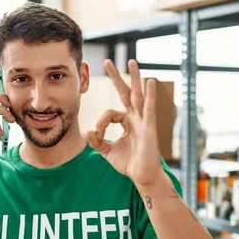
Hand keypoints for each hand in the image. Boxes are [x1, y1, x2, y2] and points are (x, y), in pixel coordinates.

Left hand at [86, 59, 163, 186]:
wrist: (142, 177)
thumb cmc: (129, 165)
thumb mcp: (107, 152)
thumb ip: (97, 141)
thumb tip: (88, 131)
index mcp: (127, 123)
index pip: (110, 113)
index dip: (102, 123)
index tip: (98, 135)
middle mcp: (136, 119)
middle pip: (125, 93)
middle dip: (116, 78)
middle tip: (108, 62)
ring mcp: (143, 121)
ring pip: (138, 95)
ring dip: (135, 78)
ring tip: (132, 62)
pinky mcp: (149, 127)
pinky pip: (149, 108)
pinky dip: (150, 94)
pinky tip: (150, 81)